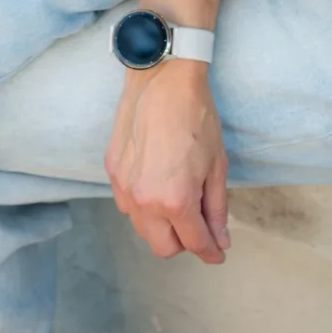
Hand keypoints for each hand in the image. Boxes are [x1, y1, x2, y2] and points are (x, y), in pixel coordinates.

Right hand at [105, 60, 229, 265]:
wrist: (163, 79)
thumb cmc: (197, 118)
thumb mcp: (217, 166)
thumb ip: (217, 210)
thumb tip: (220, 239)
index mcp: (177, 200)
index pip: (194, 243)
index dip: (211, 252)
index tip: (219, 252)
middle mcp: (145, 200)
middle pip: (162, 248)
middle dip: (183, 243)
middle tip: (198, 226)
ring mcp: (124, 187)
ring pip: (142, 228)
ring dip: (161, 225)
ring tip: (177, 199)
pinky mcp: (112, 171)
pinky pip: (127, 204)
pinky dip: (143, 204)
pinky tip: (157, 182)